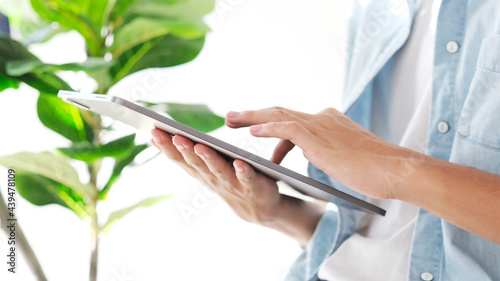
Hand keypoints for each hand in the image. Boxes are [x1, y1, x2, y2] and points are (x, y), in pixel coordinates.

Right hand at [150, 128, 324, 245]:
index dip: (166, 147)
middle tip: (175, 136)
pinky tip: (240, 162)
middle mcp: (213, 178)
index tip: (154, 132)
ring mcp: (232, 184)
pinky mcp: (252, 186)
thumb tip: (152, 138)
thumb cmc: (226, 181)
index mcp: (200, 172)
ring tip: (200, 146)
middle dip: (185, 150)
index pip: (180, 159)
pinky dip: (243, 171)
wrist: (256, 209)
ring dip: (209, 159)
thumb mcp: (201, 168)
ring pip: (218, 170)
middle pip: (196, 163)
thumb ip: (182, 155)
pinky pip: (247, 178)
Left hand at [226, 107, 404, 199]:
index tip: (255, 132)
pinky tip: (253, 132)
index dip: (271, 127)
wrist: (395, 169)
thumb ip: (326, 150)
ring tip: (230, 121)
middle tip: (230, 117)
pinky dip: (269, 129)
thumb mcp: (344, 156)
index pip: (293, 121)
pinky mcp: (321, 139)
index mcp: (328, 121)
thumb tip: (312, 153)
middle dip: (252, 115)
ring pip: (279, 116)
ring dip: (252, 118)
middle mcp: (322, 118)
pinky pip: (289, 129)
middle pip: (280, 112)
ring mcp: (321, 126)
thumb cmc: (374, 169)